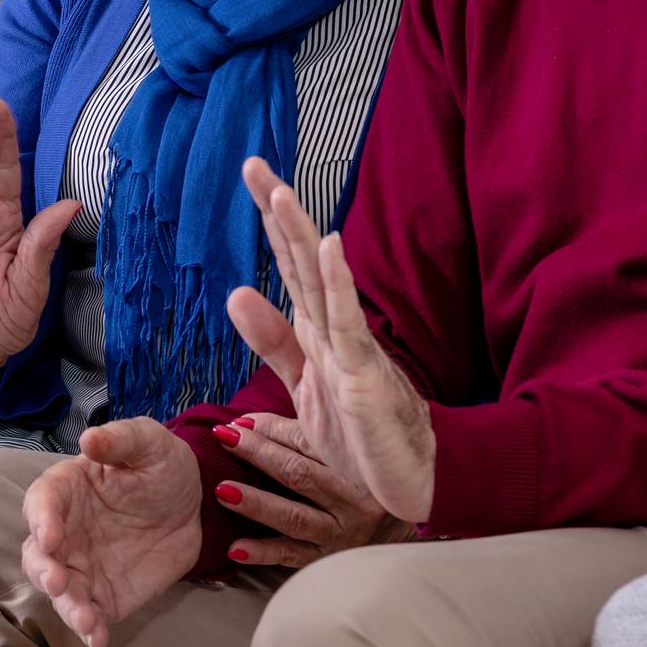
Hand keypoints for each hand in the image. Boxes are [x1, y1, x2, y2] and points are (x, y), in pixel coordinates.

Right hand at [20, 418, 203, 646]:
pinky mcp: (105, 595)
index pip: (42, 502)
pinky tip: (98, 638)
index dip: (41, 518)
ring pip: (59, 591)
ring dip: (66, 606)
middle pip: (38, 554)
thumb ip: (120, 440)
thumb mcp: (149, 442)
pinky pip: (90, 615)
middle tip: (58, 581)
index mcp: (68, 489)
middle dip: (43, 570)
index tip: (50, 535)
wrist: (198, 505)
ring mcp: (83, 567)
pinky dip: (90, 629)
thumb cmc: (163, 466)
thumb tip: (89, 439)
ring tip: (84, 618)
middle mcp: (66, 531)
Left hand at [209, 411, 410, 567]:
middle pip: (301, 475)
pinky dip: (262, 553)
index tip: (238, 422)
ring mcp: (341, 533)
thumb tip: (253, 417)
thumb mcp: (344, 454)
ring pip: (295, 517)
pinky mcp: (327, 560)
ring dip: (257, 503)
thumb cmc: (363, 485)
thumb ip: (305, 433)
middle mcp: (354, 501)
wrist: (400, 536)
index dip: (271, 430)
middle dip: (260, 454)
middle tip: (225, 438)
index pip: (310, 444)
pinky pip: (292, 556)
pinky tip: (235, 548)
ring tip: (223, 490)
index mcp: (358, 466)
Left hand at [225, 157, 436, 524]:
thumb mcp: (304, 385)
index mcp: (318, 327)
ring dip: (300, 235)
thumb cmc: (364, 435)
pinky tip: (329, 247)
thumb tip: (236, 292)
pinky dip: (338, 284)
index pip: (289, 262)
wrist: (410, 483)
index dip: (270, 220)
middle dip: (277, 210)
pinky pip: (348, 323)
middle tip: (251, 162)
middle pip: (301, 257)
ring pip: (320, 280)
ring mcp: (352, 346)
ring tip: (279, 192)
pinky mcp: (364, 373)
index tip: (251, 173)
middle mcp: (335, 327)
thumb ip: (274, 341)